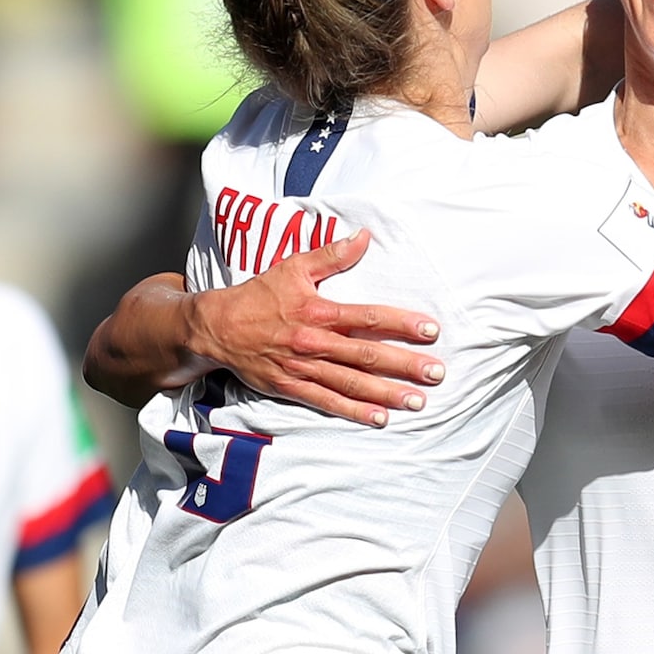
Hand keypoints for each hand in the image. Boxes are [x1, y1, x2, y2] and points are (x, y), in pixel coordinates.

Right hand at [189, 230, 445, 426]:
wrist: (216, 327)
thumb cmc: (258, 295)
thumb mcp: (293, 267)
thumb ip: (331, 255)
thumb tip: (364, 236)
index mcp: (318, 311)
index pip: (368, 318)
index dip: (401, 324)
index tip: (430, 331)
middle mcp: (315, 342)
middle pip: (367, 356)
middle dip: (405, 365)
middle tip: (437, 374)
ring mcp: (304, 369)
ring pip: (352, 384)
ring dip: (387, 393)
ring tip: (418, 401)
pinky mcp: (292, 387)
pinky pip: (328, 402)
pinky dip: (355, 411)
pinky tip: (380, 417)